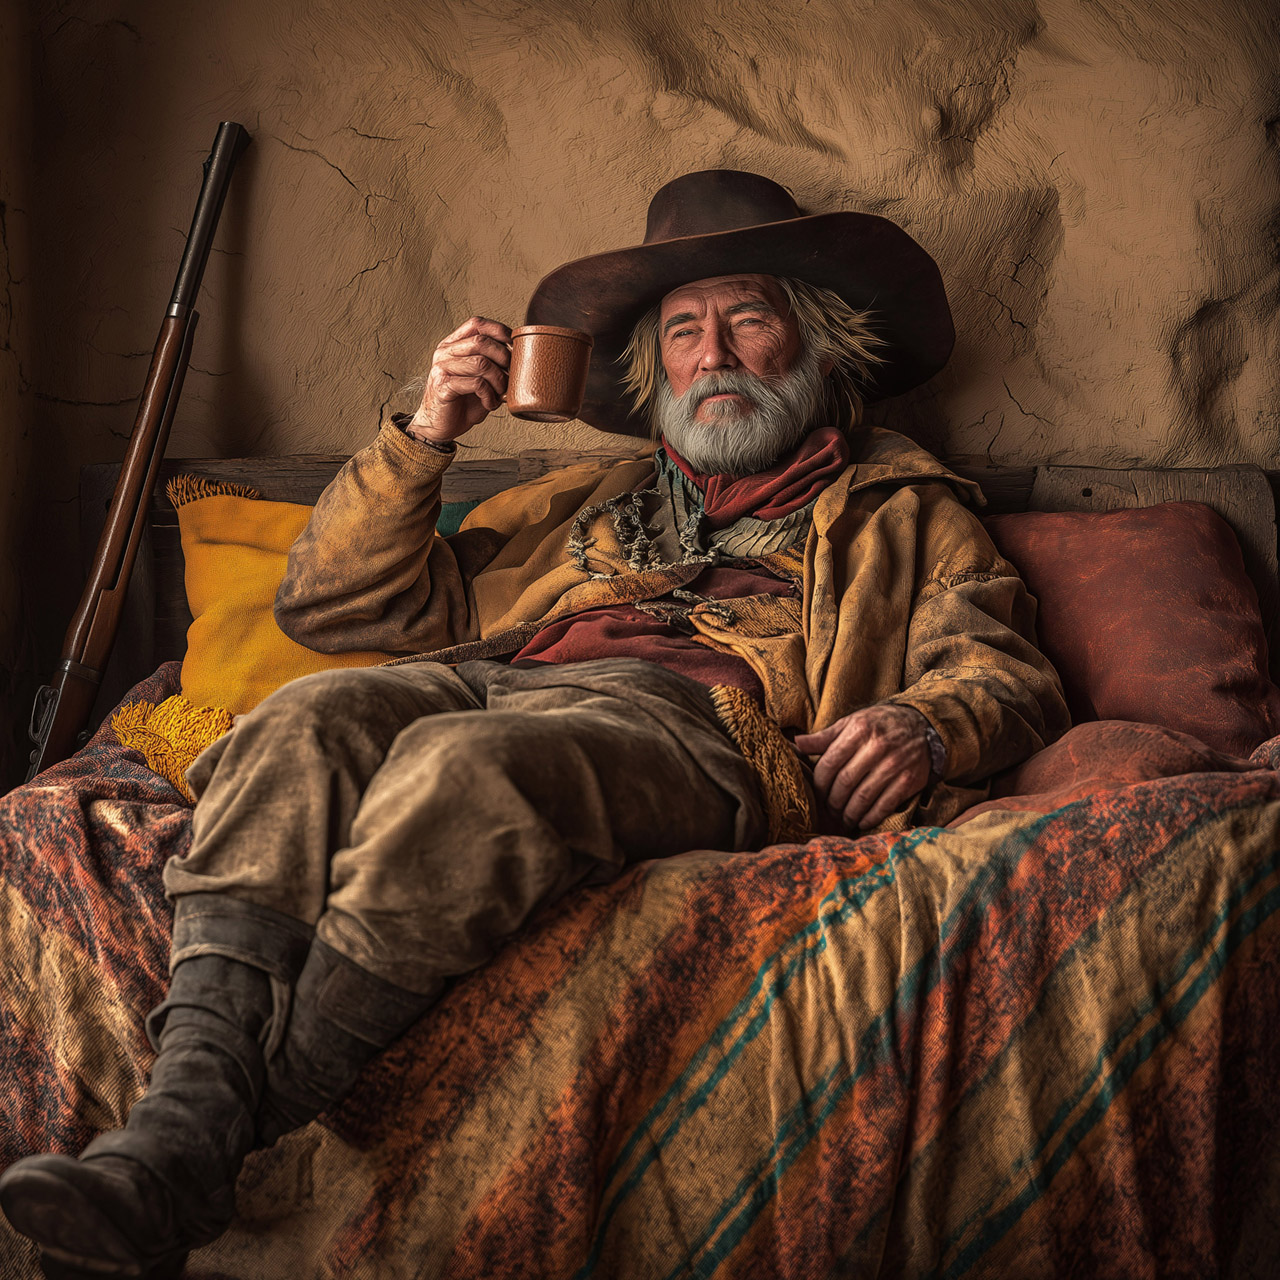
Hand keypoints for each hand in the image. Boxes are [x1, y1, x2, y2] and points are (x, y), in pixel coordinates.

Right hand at [407, 316, 511, 444]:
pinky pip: (476, 384)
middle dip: (503, 358)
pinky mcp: (443, 387)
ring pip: (481, 363)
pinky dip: (489, 395)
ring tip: (499, 393)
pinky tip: (489, 403)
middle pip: (481, 342)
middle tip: (510, 376)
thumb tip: (518, 356)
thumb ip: (491, 363)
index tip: (513, 346)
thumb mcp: (479, 377)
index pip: (476, 324)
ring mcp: (441, 368)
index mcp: (453, 345)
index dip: (498, 330)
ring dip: (498, 380)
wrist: (439, 426)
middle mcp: (444, 353)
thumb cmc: (462, 402)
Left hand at [794, 704, 933, 831]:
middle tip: (829, 811)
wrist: (923, 725)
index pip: (829, 764)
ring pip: (863, 797)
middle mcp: (876, 747)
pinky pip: (884, 805)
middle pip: (844, 783)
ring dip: (849, 814)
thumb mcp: (852, 723)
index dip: (819, 784)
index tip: (817, 794)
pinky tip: (862, 821)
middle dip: (832, 802)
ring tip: (843, 819)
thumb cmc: (880, 725)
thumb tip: (796, 744)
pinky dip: (870, 818)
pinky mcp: (909, 780)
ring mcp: (894, 765)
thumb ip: (825, 737)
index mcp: (858, 731)